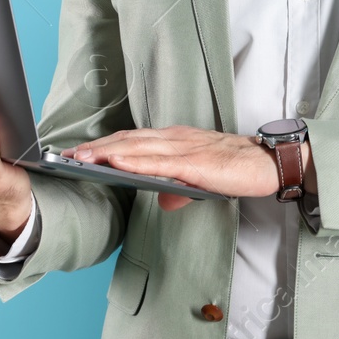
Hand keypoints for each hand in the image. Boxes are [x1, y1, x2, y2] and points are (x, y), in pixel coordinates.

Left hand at [61, 126, 314, 211]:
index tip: (81, 151)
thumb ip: (180, 186)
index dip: (106, 144)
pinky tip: (115, 162)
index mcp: (177, 140)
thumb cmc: (239, 168)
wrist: (269, 163)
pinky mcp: (194, 163)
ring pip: (137, 147)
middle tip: (68, 154)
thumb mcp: (202, 179)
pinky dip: (133, 160)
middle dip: (97, 147)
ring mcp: (184, 149)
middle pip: (129, 140)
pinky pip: (157, 161)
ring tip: (82, 158)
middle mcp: (177, 139)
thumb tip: (164, 199)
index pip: (134, 139)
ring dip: (107, 152)